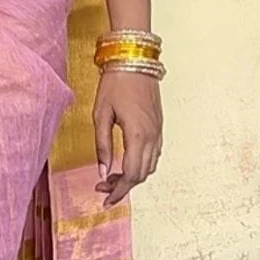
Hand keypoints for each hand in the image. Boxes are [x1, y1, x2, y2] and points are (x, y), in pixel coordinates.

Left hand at [93, 67, 162, 205]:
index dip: (119, 192)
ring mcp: (158, 131)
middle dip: (123, 186)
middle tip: (102, 187)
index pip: (132, 175)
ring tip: (111, 176)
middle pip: (142, 175)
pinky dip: (141, 165)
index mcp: (138, 135)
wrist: (134, 60)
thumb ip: (102, 146)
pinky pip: (153, 154)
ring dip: (132, 176)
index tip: (106, 200)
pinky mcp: (158, 126)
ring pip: (150, 166)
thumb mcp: (100, 115)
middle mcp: (152, 136)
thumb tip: (102, 172)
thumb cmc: (115, 83)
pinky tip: (125, 162)